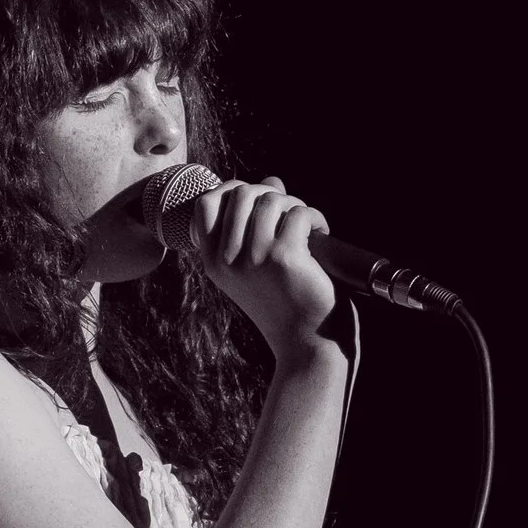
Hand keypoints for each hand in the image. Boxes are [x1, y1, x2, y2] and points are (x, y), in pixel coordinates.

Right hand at [168, 175, 337, 355]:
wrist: (307, 346)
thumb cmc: (287, 305)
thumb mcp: (259, 267)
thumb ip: (256, 225)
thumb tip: (271, 181)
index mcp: (214, 262)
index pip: (206, 203)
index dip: (232, 190)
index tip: (257, 202)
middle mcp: (229, 260)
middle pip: (241, 193)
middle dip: (270, 195)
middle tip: (290, 216)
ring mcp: (255, 257)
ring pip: (271, 199)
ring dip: (295, 205)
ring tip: (307, 227)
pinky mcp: (284, 257)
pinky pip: (298, 213)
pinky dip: (314, 218)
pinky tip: (321, 234)